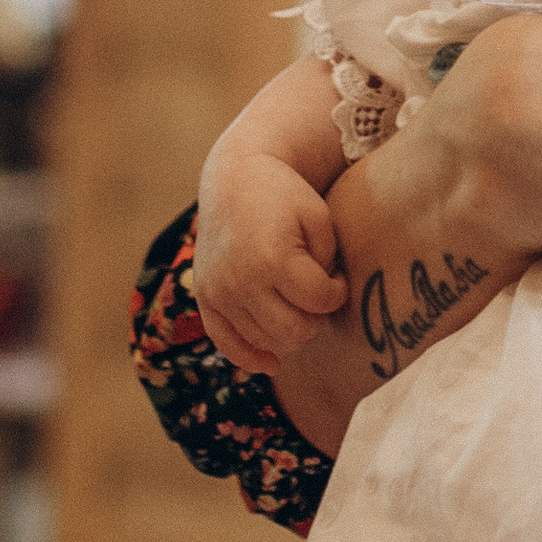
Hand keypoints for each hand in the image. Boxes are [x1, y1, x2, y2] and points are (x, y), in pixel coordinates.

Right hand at [190, 150, 344, 376]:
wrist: (235, 178)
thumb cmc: (284, 195)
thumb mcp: (318, 218)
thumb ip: (327, 263)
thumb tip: (321, 305)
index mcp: (273, 259)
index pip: (320, 302)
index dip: (337, 292)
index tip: (336, 276)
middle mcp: (241, 281)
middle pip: (295, 331)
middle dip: (315, 317)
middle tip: (316, 293)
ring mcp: (219, 293)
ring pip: (266, 341)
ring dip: (289, 330)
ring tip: (294, 300)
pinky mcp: (205, 298)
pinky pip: (226, 344)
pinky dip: (249, 357)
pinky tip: (270, 363)